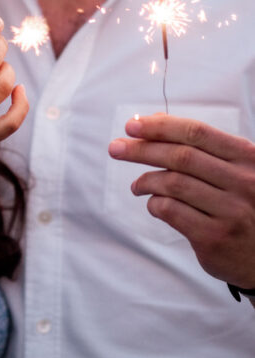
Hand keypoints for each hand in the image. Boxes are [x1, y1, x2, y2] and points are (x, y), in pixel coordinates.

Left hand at [109, 113, 254, 288]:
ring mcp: (231, 211)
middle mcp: (243, 182)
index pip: (197, 133)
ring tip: (136, 185)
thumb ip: (200, 146)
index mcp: (247, 158)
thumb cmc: (245, 205)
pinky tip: (154, 204)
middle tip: (116, 148)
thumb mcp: (235, 170)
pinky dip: (155, 204)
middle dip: (142, 149)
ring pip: (173, 184)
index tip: (132, 125)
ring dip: (145, 181)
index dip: (161, 126)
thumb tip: (154, 119)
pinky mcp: (215, 238)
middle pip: (181, 156)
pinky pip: (171, 211)